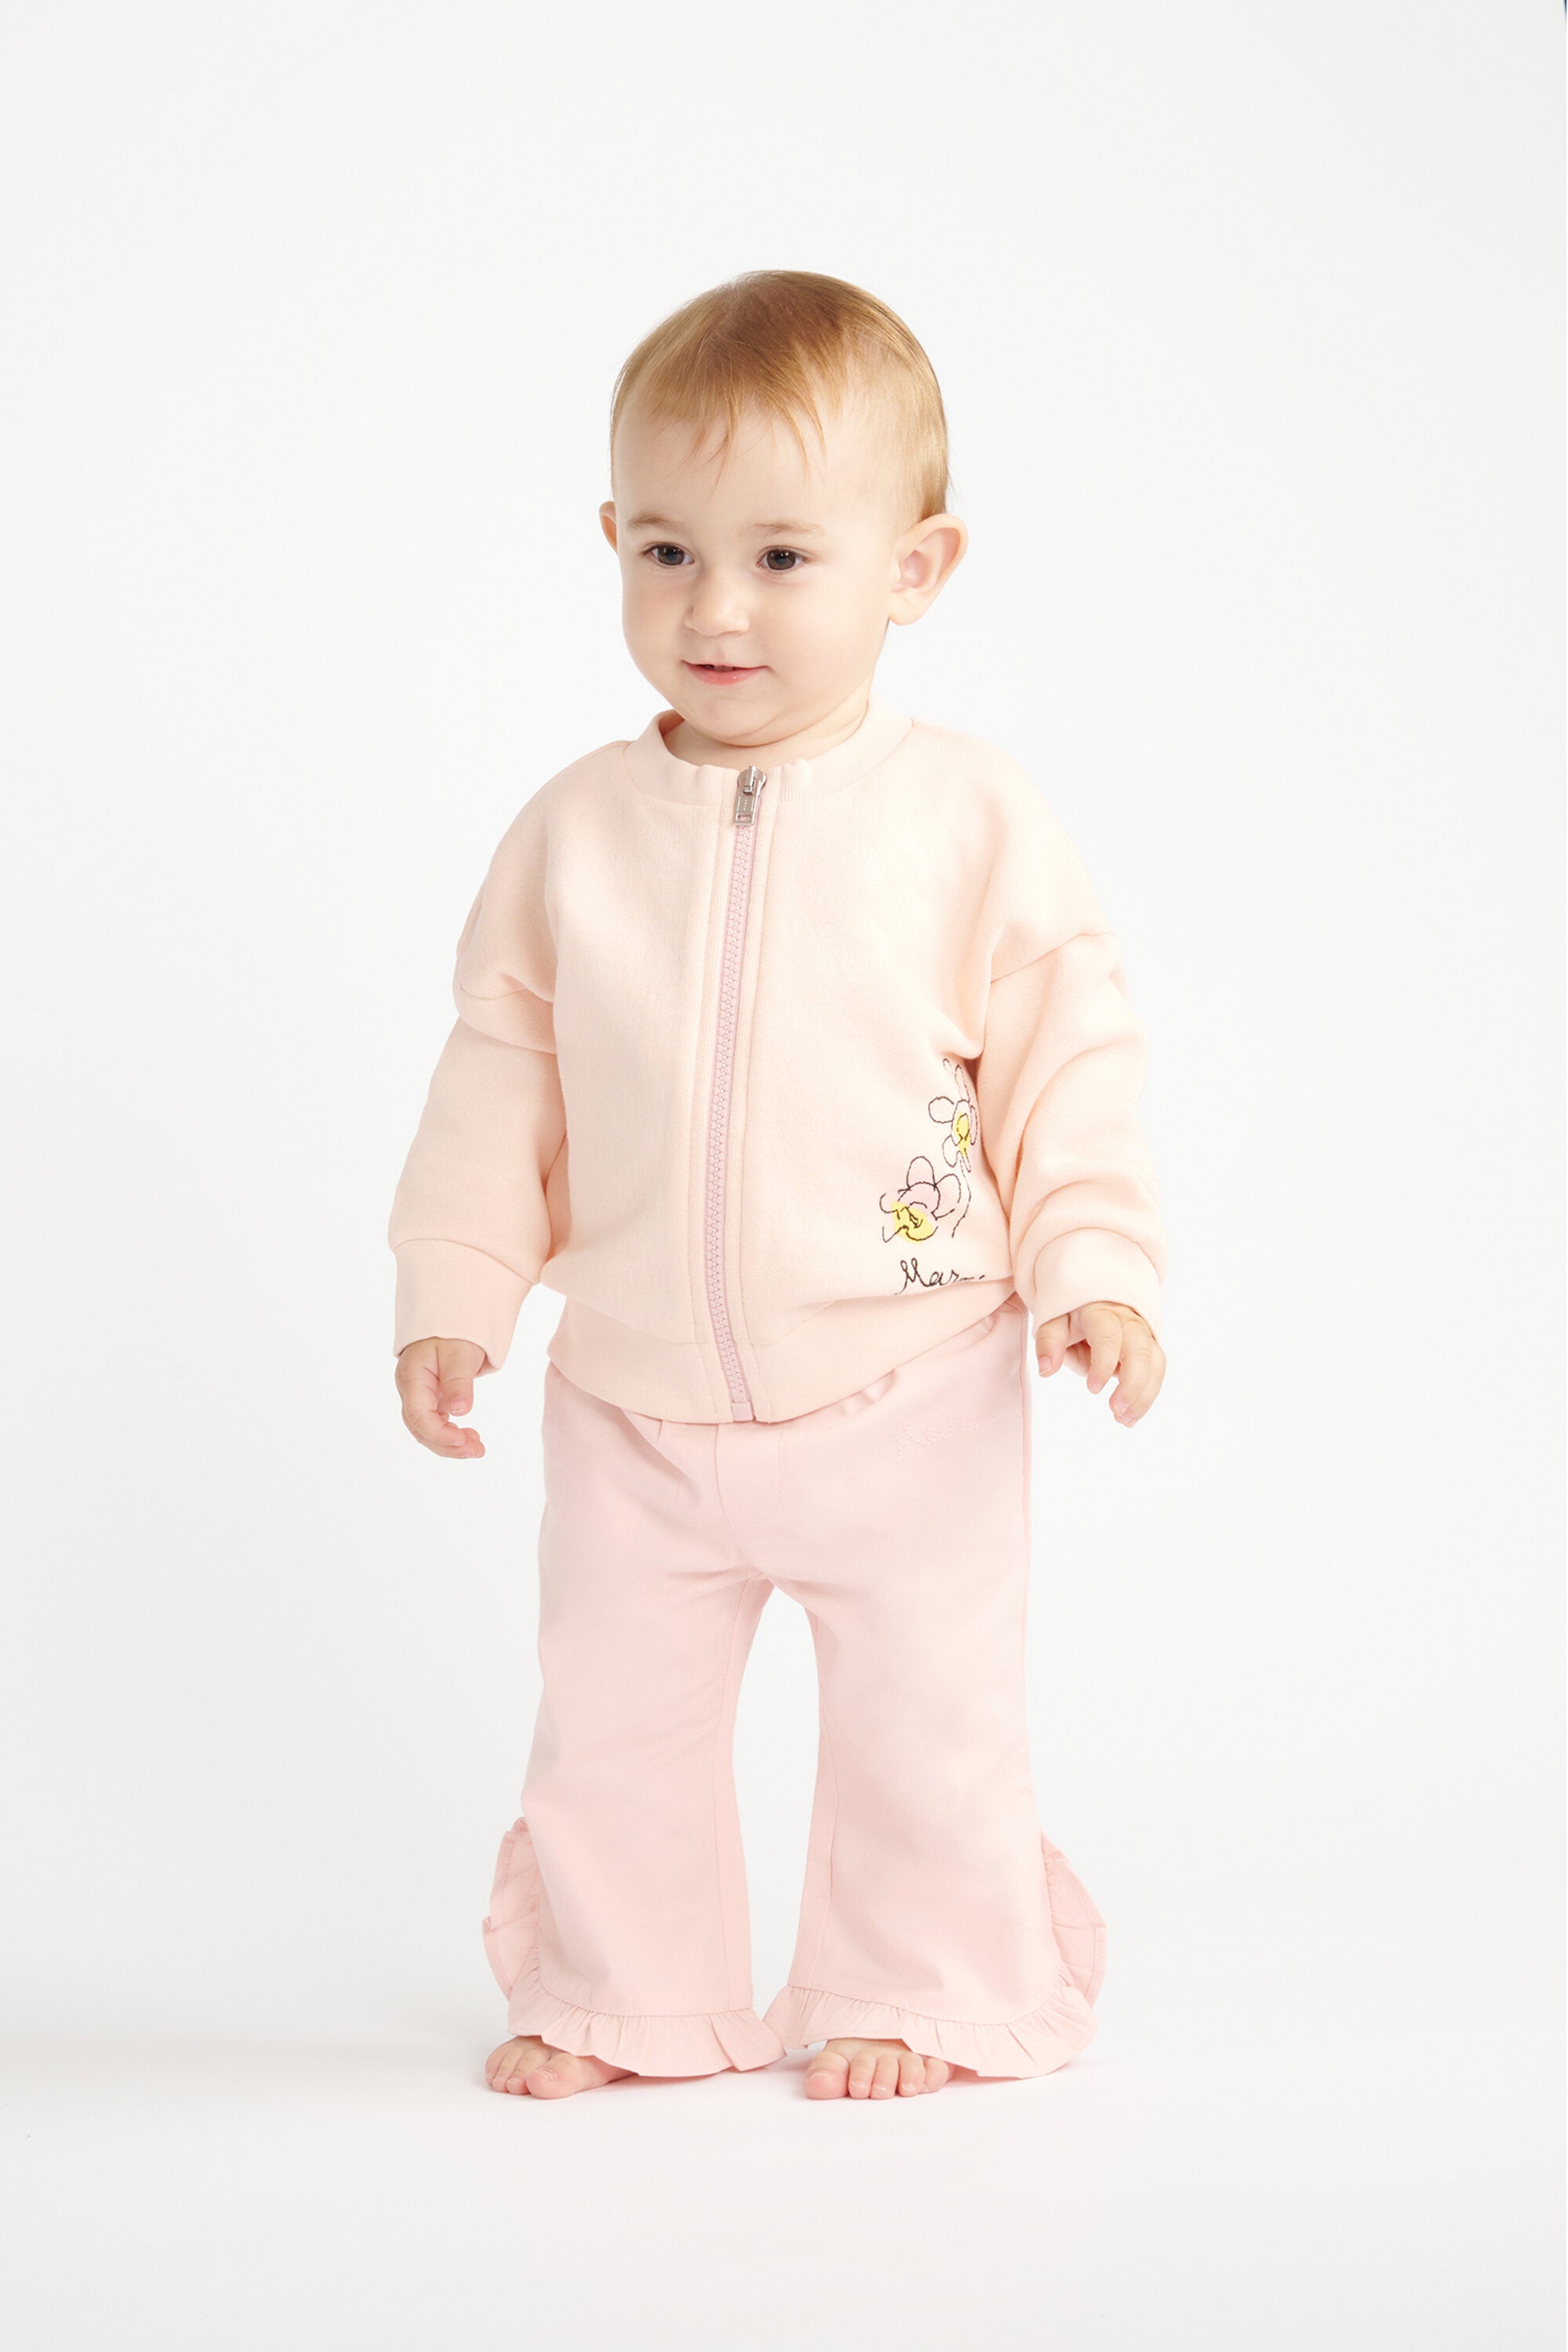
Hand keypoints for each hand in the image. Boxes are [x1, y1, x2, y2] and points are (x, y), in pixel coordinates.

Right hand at [396, 1336, 488, 1457]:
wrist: (450, 1321)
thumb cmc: (453, 1333)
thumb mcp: (459, 1353)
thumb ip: (458, 1382)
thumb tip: (460, 1411)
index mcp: (412, 1377)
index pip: (417, 1414)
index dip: (437, 1433)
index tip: (462, 1441)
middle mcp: (410, 1390)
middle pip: (420, 1428)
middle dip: (447, 1445)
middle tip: (477, 1451)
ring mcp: (418, 1396)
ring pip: (427, 1430)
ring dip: (450, 1443)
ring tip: (477, 1448)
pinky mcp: (430, 1400)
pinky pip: (436, 1423)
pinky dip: (452, 1434)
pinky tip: (471, 1437)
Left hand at [1035, 1301, 1163, 1426]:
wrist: (1094, 1300)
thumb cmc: (1071, 1316)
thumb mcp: (1053, 1323)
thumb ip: (1049, 1342)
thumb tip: (1046, 1370)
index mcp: (1101, 1312)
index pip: (1108, 1336)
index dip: (1103, 1363)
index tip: (1092, 1389)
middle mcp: (1128, 1321)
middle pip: (1140, 1350)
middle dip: (1132, 1383)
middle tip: (1116, 1410)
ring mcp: (1143, 1334)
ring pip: (1154, 1362)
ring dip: (1144, 1395)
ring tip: (1124, 1420)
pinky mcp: (1150, 1347)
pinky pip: (1156, 1371)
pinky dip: (1147, 1396)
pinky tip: (1131, 1417)